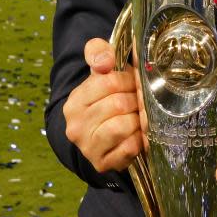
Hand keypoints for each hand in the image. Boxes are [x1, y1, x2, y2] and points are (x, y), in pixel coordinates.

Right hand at [63, 37, 145, 172]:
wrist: (105, 138)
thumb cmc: (107, 100)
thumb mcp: (101, 73)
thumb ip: (99, 53)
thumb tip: (105, 60)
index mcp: (75, 101)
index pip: (108, 81)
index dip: (129, 80)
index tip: (134, 83)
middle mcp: (76, 125)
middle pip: (118, 104)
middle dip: (136, 101)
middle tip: (141, 102)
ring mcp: (87, 147)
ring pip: (122, 126)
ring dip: (138, 120)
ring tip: (139, 117)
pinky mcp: (102, 163)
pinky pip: (129, 148)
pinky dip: (140, 140)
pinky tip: (139, 135)